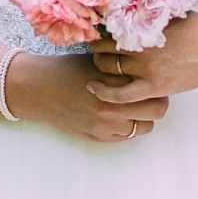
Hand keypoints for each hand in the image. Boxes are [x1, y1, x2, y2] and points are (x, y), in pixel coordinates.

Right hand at [9, 52, 168, 143]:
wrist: (40, 89)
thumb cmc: (68, 68)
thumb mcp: (97, 61)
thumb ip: (122, 67)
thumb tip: (148, 64)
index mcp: (113, 84)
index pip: (152, 88)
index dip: (157, 82)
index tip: (156, 77)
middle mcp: (111, 108)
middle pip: (155, 110)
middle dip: (157, 101)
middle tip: (153, 93)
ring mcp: (105, 126)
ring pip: (143, 127)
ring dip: (143, 116)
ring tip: (135, 104)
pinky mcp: (97, 137)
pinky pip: (125, 136)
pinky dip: (127, 126)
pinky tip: (120, 113)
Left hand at [89, 12, 197, 97]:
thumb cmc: (197, 28)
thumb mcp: (169, 12)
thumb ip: (146, 11)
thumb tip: (123, 0)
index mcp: (144, 23)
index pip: (106, 25)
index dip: (96, 27)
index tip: (93, 28)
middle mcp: (142, 45)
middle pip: (102, 47)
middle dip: (95, 46)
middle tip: (93, 46)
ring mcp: (148, 68)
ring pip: (107, 68)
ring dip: (99, 65)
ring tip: (98, 63)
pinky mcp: (155, 87)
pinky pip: (121, 94)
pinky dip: (104, 91)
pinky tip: (93, 87)